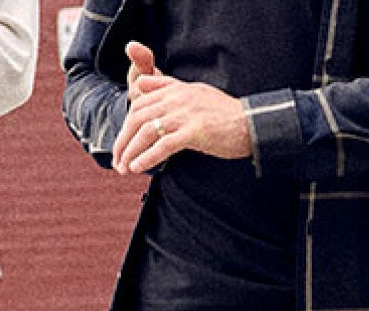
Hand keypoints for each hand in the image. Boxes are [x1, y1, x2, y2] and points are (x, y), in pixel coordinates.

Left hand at [112, 42, 253, 174]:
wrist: (251, 123)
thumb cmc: (222, 113)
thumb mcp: (193, 92)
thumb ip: (166, 86)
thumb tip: (140, 83)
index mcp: (176, 89)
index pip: (139, 103)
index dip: (125, 124)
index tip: (121, 143)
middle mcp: (178, 98)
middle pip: (137, 118)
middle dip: (122, 141)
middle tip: (116, 161)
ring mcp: (186, 114)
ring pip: (146, 132)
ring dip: (130, 152)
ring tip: (124, 169)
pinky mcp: (195, 131)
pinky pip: (163, 145)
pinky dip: (147, 158)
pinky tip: (138, 168)